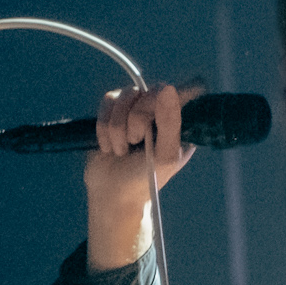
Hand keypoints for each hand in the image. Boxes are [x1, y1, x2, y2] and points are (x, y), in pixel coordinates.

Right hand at [84, 83, 200, 270]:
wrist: (112, 195)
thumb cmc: (145, 180)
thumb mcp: (164, 155)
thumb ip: (170, 122)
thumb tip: (167, 88)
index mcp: (180, 122)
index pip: (181, 91)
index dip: (166, 99)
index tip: (155, 120)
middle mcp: (159, 111)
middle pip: (148, 90)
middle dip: (135, 118)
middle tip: (135, 141)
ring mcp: (135, 109)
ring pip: (124, 95)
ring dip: (117, 126)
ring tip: (120, 150)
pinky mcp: (113, 112)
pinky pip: (107, 101)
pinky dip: (103, 127)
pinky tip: (109, 146)